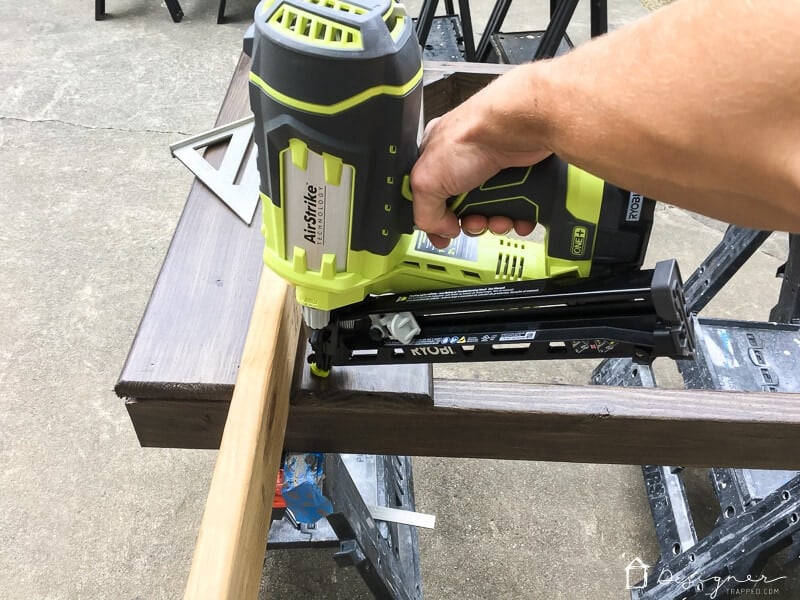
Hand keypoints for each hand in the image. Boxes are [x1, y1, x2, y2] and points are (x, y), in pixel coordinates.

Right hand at [409, 65, 552, 247]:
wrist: (516, 126)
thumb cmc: (473, 135)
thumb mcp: (426, 180)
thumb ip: (424, 212)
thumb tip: (441, 230)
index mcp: (435, 158)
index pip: (429, 196)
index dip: (436, 218)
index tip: (444, 233)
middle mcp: (464, 162)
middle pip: (463, 209)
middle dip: (470, 223)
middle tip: (475, 222)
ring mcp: (492, 169)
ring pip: (491, 210)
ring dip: (495, 223)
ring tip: (499, 219)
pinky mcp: (519, 175)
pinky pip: (518, 206)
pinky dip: (519, 217)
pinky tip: (518, 217)